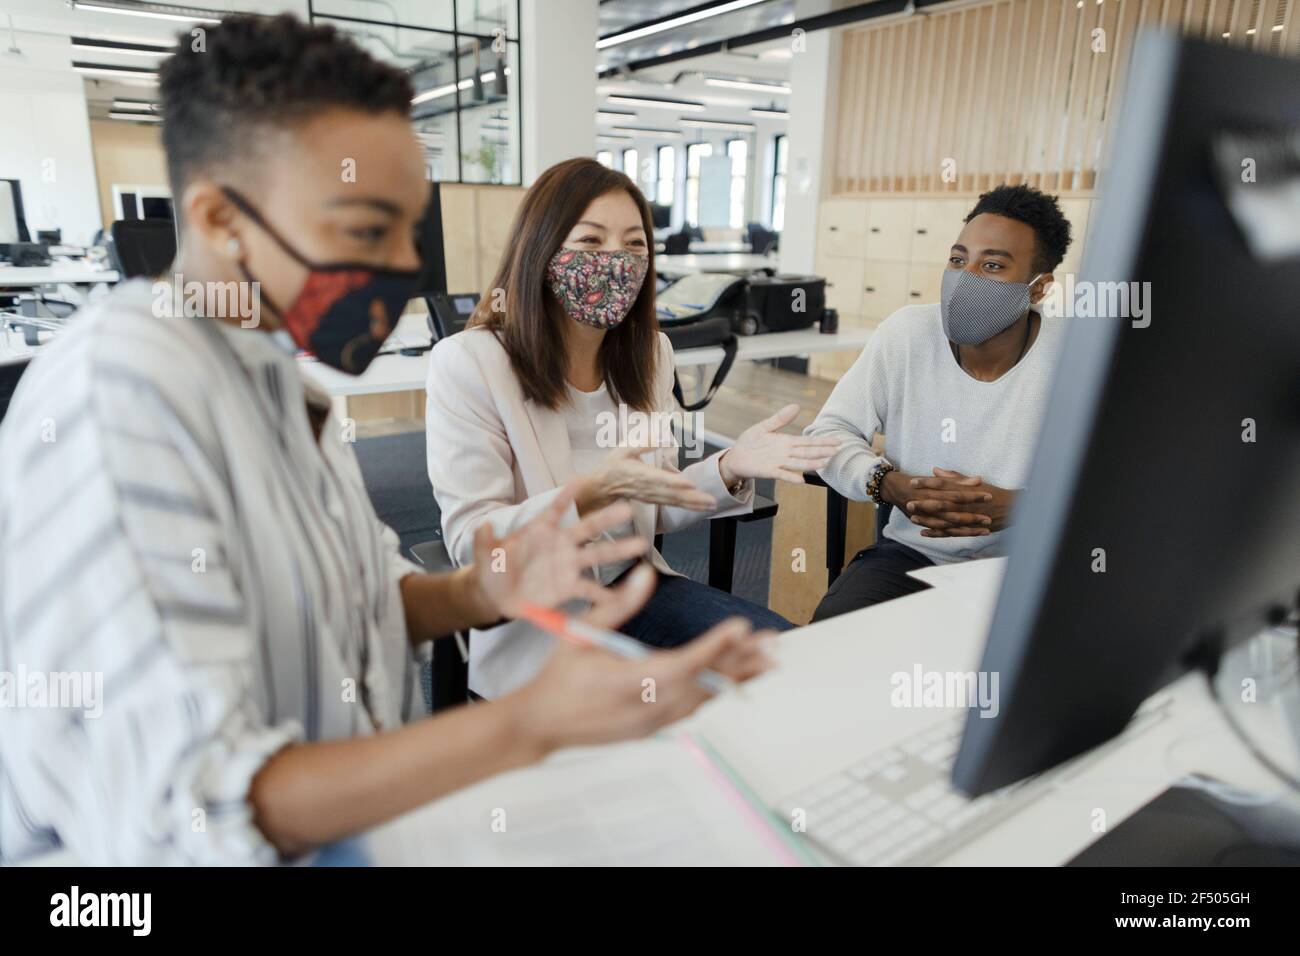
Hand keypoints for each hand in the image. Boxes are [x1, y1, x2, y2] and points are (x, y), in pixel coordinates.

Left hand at [466, 481, 649, 619]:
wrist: (496, 595)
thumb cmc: (491, 569)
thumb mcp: (483, 554)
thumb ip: (484, 540)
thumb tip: (485, 525)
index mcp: (540, 530)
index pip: (555, 509)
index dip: (566, 496)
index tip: (580, 480)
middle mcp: (559, 545)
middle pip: (587, 528)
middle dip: (607, 519)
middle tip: (627, 509)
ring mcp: (567, 566)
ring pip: (597, 555)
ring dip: (618, 550)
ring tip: (640, 546)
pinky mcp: (568, 588)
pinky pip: (589, 590)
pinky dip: (605, 594)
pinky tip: (622, 597)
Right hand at [511, 609, 775, 751]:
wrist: (541, 724)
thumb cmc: (558, 677)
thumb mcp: (581, 632)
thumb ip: (618, 604)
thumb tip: (647, 573)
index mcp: (626, 681)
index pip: (682, 663)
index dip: (714, 646)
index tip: (740, 626)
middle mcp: (645, 706)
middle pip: (705, 684)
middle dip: (741, 663)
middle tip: (772, 644)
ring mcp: (651, 722)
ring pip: (704, 699)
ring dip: (736, 678)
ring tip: (766, 660)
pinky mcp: (653, 728)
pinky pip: (693, 708)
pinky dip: (715, 691)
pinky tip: (734, 677)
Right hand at [576, 446, 715, 513]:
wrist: (601, 487)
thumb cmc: (613, 465)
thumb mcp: (625, 448)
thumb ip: (645, 442)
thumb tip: (664, 436)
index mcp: (641, 474)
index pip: (660, 480)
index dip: (675, 482)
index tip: (690, 484)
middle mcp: (647, 488)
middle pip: (672, 495)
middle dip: (692, 499)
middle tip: (711, 501)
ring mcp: (651, 496)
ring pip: (674, 501)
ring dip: (693, 504)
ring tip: (710, 505)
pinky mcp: (653, 500)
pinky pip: (671, 503)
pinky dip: (685, 506)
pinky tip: (698, 507)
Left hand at [718, 404, 840, 485]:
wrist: (735, 457)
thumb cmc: (749, 443)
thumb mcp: (764, 427)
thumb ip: (780, 418)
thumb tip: (796, 406)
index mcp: (786, 442)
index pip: (808, 441)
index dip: (822, 441)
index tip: (837, 440)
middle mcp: (786, 453)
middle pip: (807, 452)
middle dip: (822, 451)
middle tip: (837, 450)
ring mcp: (778, 462)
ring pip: (798, 463)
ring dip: (811, 464)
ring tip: (824, 463)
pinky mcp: (769, 471)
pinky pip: (782, 474)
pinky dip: (791, 476)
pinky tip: (801, 480)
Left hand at [902, 467, 1016, 536]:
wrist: (1014, 509)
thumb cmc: (993, 493)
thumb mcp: (974, 482)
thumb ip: (953, 476)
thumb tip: (935, 470)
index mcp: (966, 490)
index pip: (944, 484)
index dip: (927, 483)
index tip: (913, 481)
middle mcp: (965, 504)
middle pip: (941, 503)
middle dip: (923, 502)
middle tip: (908, 500)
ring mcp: (967, 518)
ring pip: (944, 519)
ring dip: (927, 519)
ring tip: (912, 517)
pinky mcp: (969, 529)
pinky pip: (951, 532)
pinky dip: (937, 533)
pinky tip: (924, 532)